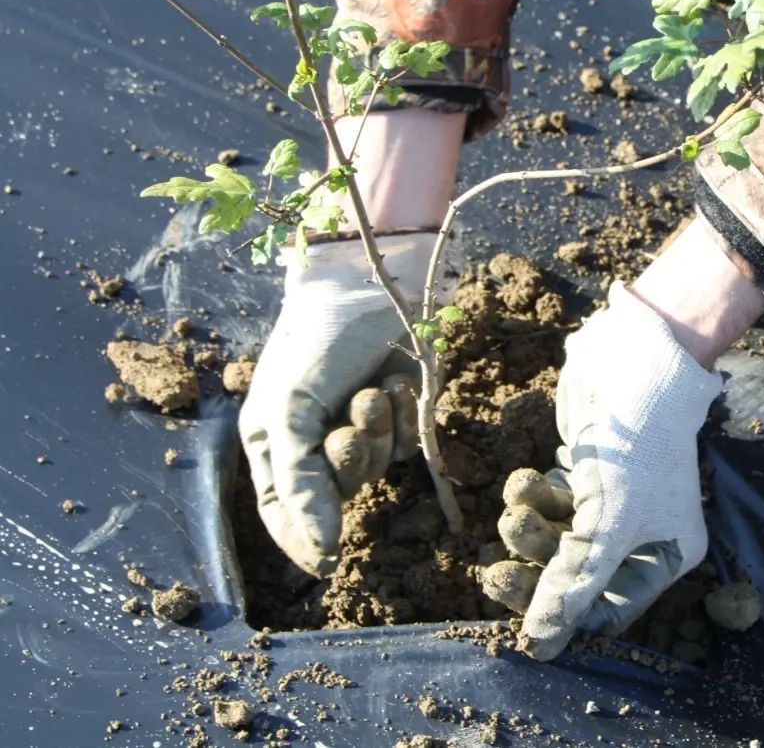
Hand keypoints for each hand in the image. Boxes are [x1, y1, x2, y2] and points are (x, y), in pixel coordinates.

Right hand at [238, 233, 433, 576]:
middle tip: (349, 423)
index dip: (301, 541)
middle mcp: (315, 439)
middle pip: (334, 493)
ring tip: (374, 390)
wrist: (371, 285)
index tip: (326, 563)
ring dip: (377, 433)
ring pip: (374, 467)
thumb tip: (320, 554)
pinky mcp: (401, 411)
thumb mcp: (292, 410)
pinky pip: (405, 443)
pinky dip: (403, 418)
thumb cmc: (317, 342)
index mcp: (274, 438)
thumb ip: (300, 485)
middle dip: (347, 461)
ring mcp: (361, 425)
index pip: (281, 513)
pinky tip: (398, 383)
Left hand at [484, 282, 722, 659]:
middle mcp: (641, 533)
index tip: (521, 626)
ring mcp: (610, 501)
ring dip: (528, 531)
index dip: (567, 617)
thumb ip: (573, 584)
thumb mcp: (608, 524)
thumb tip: (539, 646)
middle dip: (537, 573)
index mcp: (668, 554)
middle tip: (494, 576)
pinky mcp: (582, 472)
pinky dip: (531, 495)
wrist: (631, 365)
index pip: (611, 607)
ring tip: (510, 515)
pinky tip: (519, 483)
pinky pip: (549, 501)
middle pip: (578, 575)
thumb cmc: (637, 450)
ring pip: (557, 537)